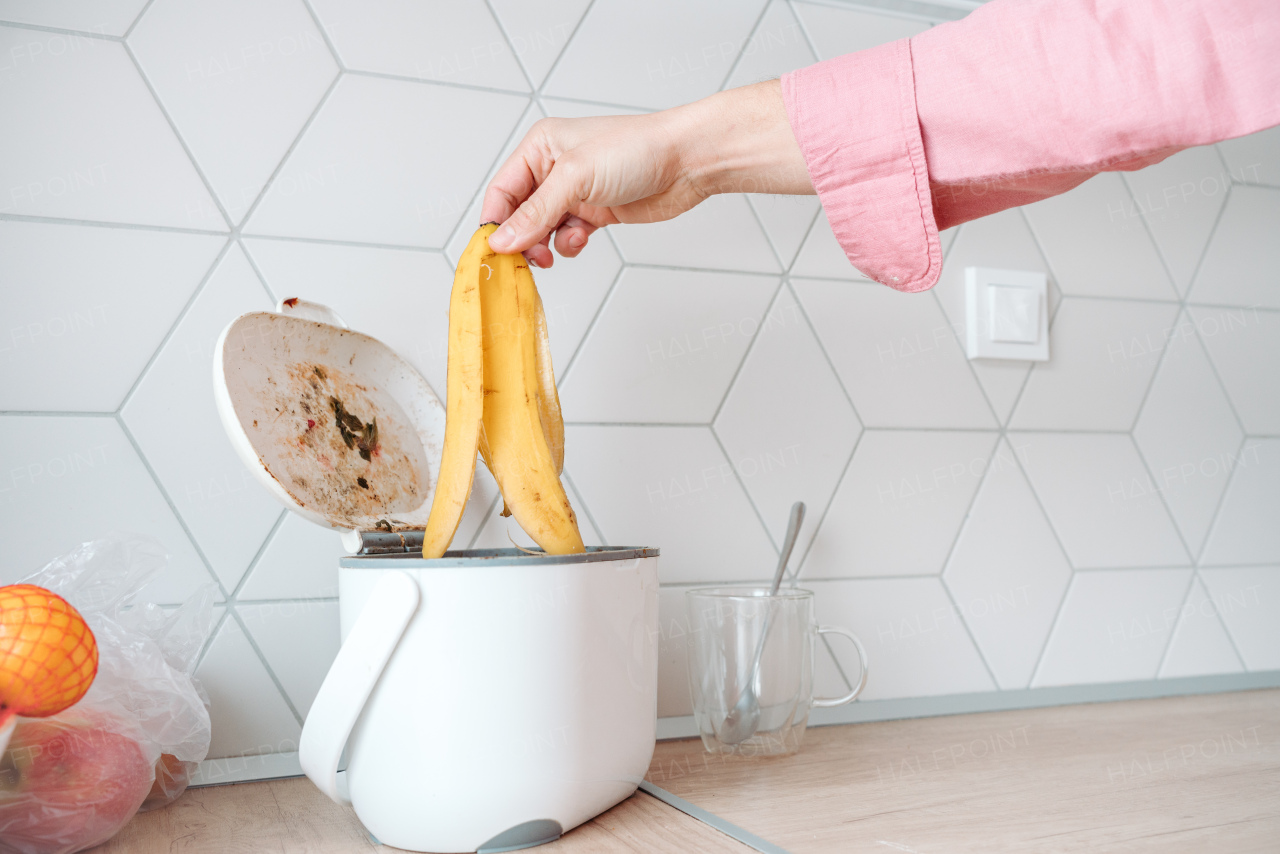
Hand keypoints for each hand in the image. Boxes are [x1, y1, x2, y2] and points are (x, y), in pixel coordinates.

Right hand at [480, 79, 813, 267]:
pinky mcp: (596, 212)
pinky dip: (569, 245)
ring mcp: (576, 193)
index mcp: (541, 147)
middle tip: (528, 262)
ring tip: (554, 253)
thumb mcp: (576, 178)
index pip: (502, 191)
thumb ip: (537, 213)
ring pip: (543, 230)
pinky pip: (567, 236)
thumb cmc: (638, 149)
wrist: (687, 161)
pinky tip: (581, 241)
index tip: (494, 253)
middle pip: (519, 214)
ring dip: (546, 245)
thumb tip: (503, 240)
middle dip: (521, 240)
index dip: (495, 223)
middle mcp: (554, 169)